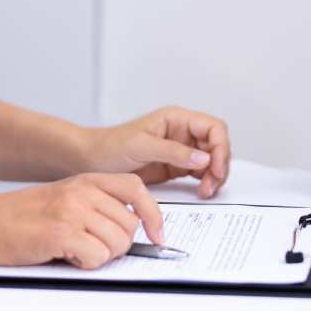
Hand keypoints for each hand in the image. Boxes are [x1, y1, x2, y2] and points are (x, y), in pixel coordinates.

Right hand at [0, 173, 163, 269]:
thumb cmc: (25, 216)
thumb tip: (135, 227)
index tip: (158, 235)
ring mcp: (72, 210)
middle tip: (93, 247)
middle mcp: (83, 191)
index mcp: (87, 179)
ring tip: (77, 251)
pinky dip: (87, 264)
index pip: (136, 189)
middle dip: (118, 245)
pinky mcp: (61, 232)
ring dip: (102, 256)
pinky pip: (97, 256)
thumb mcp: (66, 196)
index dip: (153, 214)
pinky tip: (69, 257)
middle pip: (130, 225)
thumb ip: (98, 203)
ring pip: (117, 243)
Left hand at [84, 106, 229, 198]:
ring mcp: (181, 150)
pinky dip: (205, 182)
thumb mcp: (141, 146)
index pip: (213, 127)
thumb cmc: (110, 146)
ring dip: (214, 176)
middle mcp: (182, 132)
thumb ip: (173, 151)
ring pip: (212, 160)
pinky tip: (200, 191)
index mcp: (176, 119)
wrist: (90, 161)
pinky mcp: (176, 167)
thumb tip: (203, 158)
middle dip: (219, 165)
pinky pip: (200, 173)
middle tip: (210, 186)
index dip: (220, 147)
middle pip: (217, 144)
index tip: (215, 169)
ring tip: (204, 192)